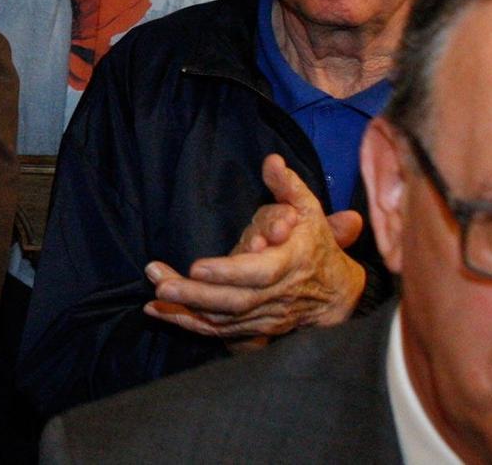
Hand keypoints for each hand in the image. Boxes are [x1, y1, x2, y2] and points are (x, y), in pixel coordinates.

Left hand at [143, 155, 366, 342]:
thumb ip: (288, 186)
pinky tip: (157, 312)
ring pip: (224, 320)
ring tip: (153, 295)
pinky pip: (220, 331)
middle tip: (161, 284)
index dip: (228, 272)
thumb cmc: (316, 244)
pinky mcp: (255, 329)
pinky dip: (189, 325)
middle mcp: (277, 295)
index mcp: (290, 263)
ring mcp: (266, 316)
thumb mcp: (308, 209)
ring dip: (186, 310)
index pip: (259, 272)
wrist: (338, 292)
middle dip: (196, 295)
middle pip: (235, 301)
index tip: (196, 266)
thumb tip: (272, 161)